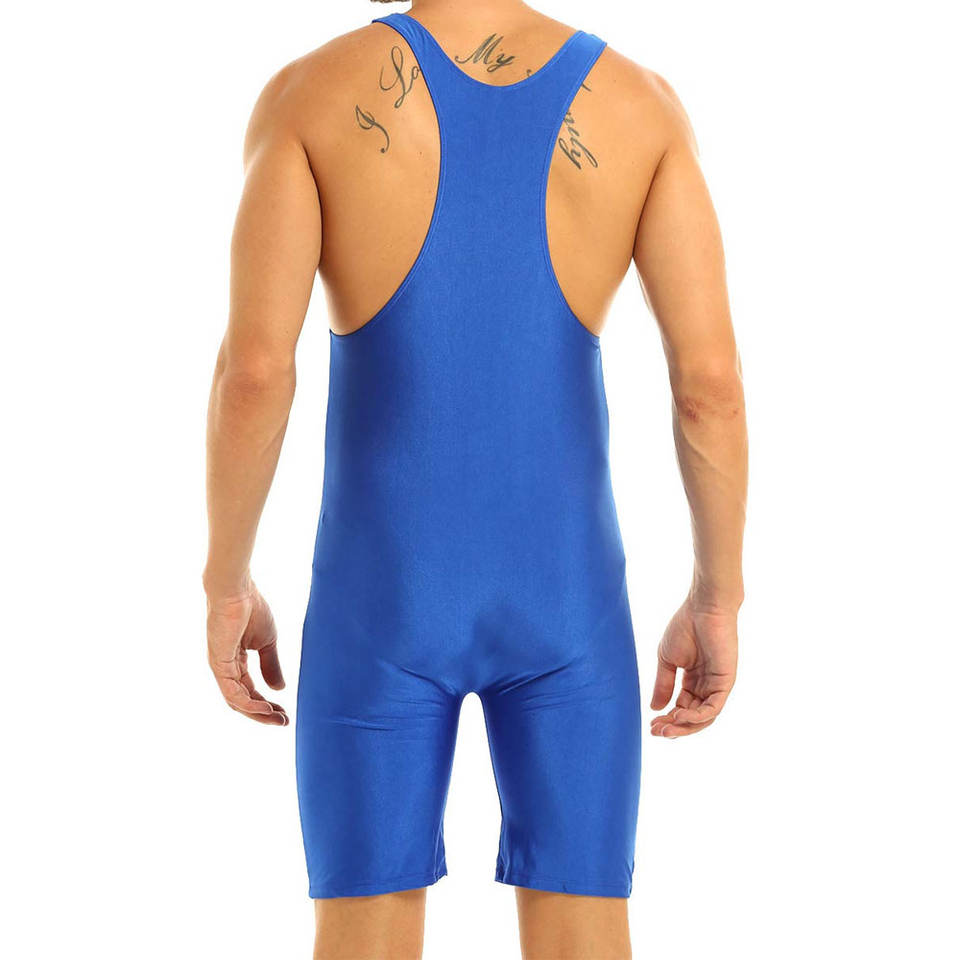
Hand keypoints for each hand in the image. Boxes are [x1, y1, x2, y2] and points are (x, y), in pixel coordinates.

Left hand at [207, 584, 288, 725]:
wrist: (238, 589)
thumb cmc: (252, 608)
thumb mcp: (268, 642)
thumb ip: (272, 666)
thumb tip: (279, 689)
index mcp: (235, 661)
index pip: (250, 690)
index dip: (267, 704)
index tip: (286, 713)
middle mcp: (225, 668)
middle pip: (242, 701)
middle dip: (263, 714)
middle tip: (283, 722)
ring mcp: (220, 667)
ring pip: (236, 701)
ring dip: (258, 713)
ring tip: (278, 719)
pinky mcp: (219, 664)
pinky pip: (232, 692)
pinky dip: (249, 703)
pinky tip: (265, 707)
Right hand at [650, 596, 737, 737]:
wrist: (702, 608)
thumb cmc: (685, 627)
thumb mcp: (667, 660)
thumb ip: (663, 685)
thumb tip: (655, 708)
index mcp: (693, 680)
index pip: (681, 708)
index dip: (667, 719)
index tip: (651, 725)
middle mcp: (707, 686)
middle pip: (692, 717)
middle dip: (674, 728)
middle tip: (655, 732)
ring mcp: (717, 685)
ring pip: (703, 718)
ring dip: (684, 727)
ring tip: (665, 729)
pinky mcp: (725, 683)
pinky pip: (713, 708)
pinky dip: (697, 716)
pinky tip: (678, 715)